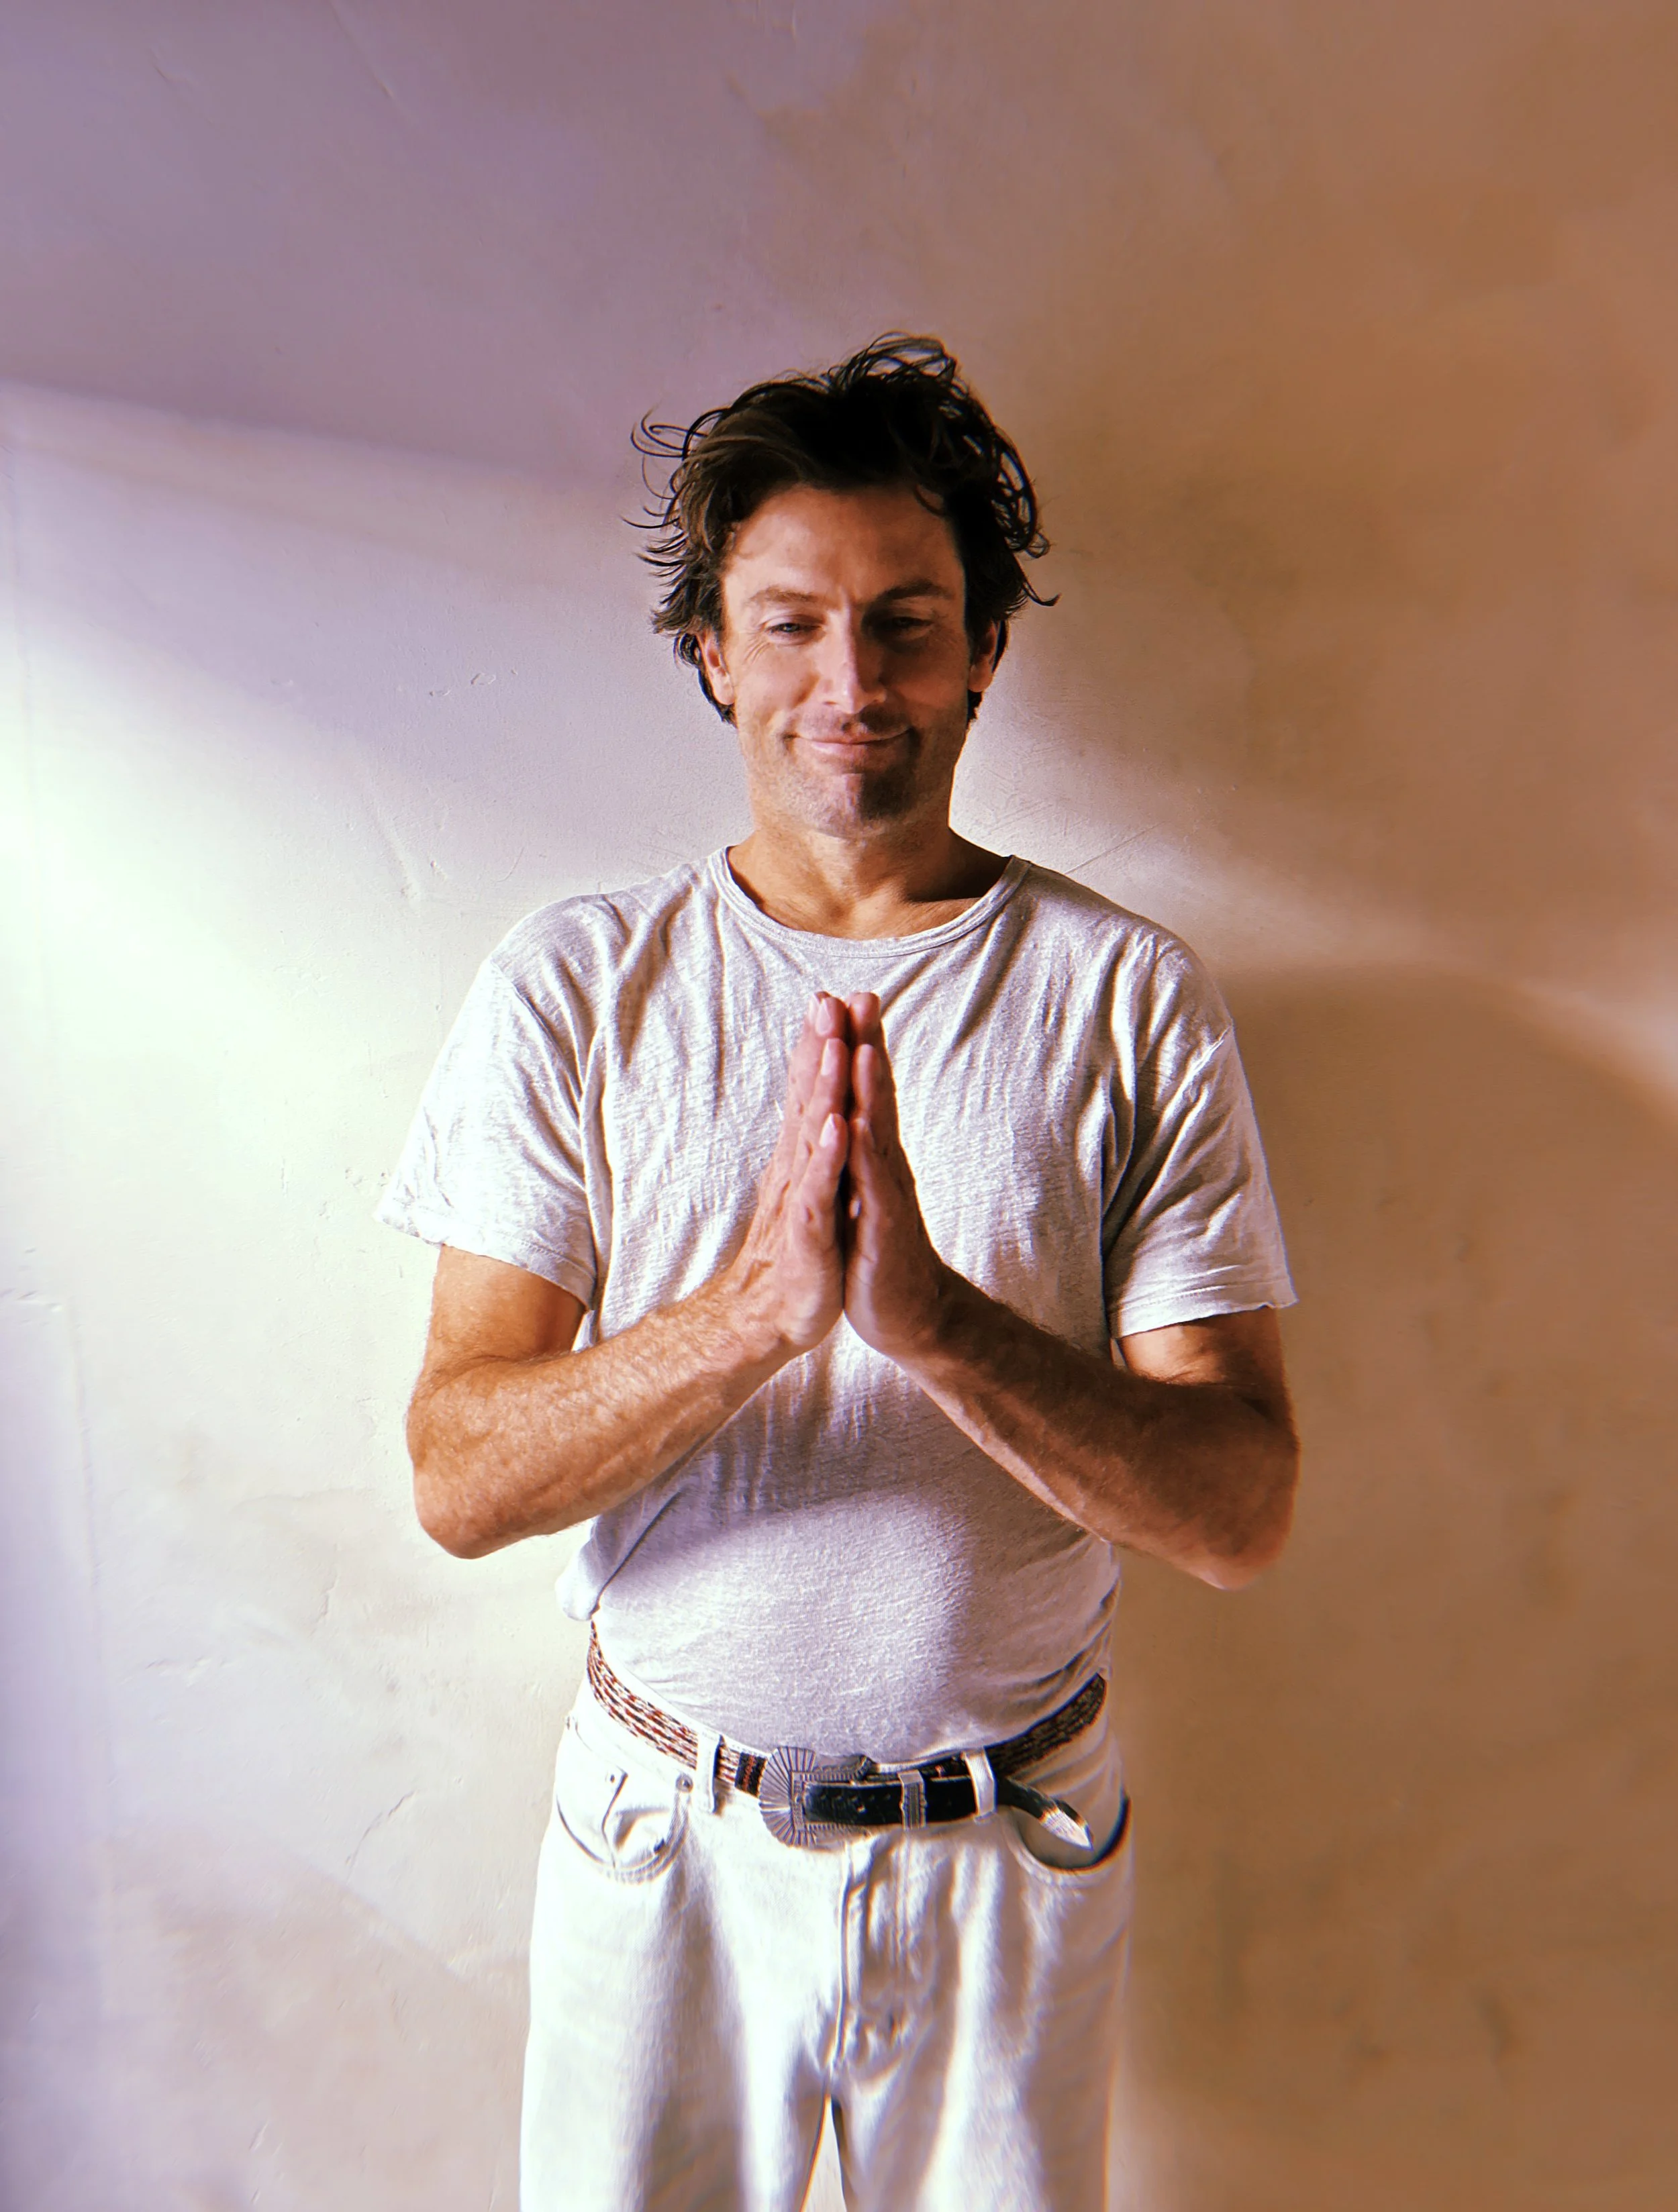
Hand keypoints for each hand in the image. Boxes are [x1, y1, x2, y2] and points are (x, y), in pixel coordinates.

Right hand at [723, 993, 850, 1356]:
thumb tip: (817, 1103)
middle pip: (808, 1099)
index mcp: (803, 1157)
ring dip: (822, 1089)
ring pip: (812, 1135)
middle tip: (827, 999)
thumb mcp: (808, 1190)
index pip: (809, 1092)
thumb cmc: (799, 1251)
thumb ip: (810, 1145)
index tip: (830, 997)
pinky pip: (818, 1190)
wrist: (774, 1318)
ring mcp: (801, 1199)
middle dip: (820, 1048)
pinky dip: (827, 1158)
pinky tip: (837, 1128)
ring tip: (834, 1045)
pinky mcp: (808, 1234)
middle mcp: (797, 1169)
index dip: (819, 1045)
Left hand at [841, 993, 950, 1358]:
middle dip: (866, 1046)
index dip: (858, 1045)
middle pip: (877, 1097)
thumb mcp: (866, 1192)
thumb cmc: (881, 1252)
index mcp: (875, 1157)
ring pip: (877, 1134)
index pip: (867, 1092)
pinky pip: (871, 1188)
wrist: (911, 1317)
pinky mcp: (882, 1231)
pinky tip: (855, 1127)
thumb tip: (852, 1106)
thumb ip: (863, 1149)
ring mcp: (887, 1197)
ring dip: (870, 1090)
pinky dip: (862, 1157)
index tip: (845, 996)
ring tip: (861, 1046)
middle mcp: (885, 1167)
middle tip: (859, 996)